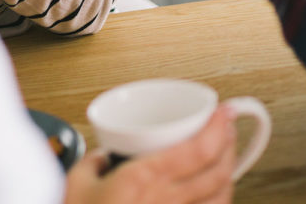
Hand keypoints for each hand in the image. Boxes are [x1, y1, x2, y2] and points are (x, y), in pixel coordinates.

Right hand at [64, 107, 235, 203]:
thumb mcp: (76, 185)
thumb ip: (92, 164)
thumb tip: (101, 158)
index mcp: (145, 180)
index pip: (199, 150)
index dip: (219, 127)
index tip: (224, 111)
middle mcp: (167, 202)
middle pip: (218, 171)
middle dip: (229, 144)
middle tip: (227, 128)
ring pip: (221, 198)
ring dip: (229, 173)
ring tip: (225, 157)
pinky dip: (219, 200)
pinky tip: (216, 194)